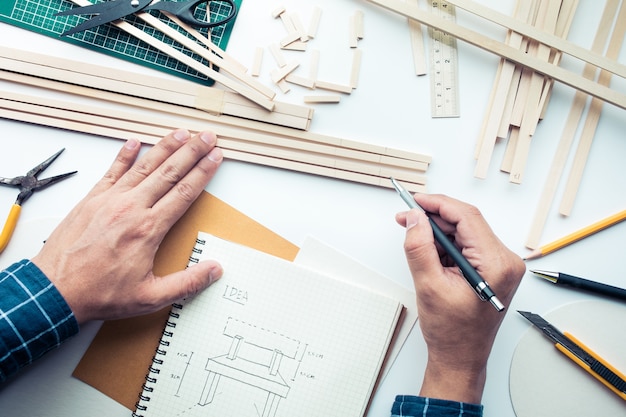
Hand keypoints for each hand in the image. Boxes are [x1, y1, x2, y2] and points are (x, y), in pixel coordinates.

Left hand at [32, 129, 223, 323]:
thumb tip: (214, 270)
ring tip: (181, 133)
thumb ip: (187, 283)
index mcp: (149, 229)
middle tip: (207, 136)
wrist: (55, 291)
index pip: (184, 192)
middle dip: (191, 151)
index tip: (216, 157)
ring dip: (165, 147)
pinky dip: (125, 155)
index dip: (203, 172)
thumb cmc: (100, 293)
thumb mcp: (150, 297)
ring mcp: (110, 200)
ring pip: (144, 166)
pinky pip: (112, 171)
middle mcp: (131, 208)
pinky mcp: (91, 200)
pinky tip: (134, 142)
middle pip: (169, 172)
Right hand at [395, 194, 524, 403]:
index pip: (467, 218)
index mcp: (496, 263)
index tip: (415, 200)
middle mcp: (504, 261)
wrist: (461, 357)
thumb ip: (419, 247)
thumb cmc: (451, 331)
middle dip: (434, 218)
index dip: (438, 204)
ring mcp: (499, 265)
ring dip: (438, 231)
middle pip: (467, 222)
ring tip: (412, 234)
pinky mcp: (491, 269)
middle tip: (406, 217)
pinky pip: (466, 245)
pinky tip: (428, 250)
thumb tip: (414, 218)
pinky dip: (445, 244)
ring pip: (465, 232)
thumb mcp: (429, 285)